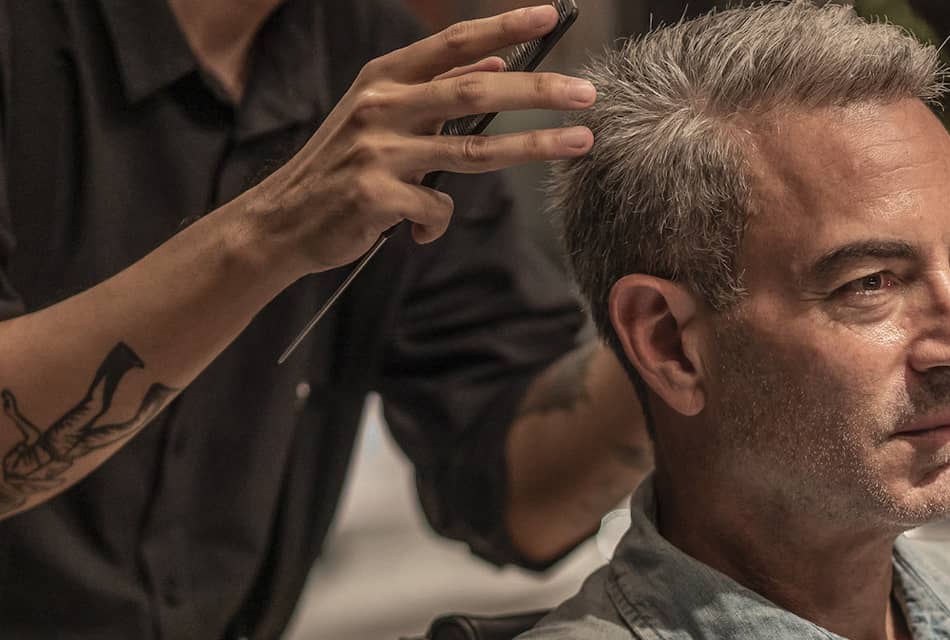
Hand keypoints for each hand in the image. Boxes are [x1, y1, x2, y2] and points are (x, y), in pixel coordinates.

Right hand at [238, 6, 594, 276]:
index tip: (547, 14)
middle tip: (586, 92)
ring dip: (534, 145)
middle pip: (475, 91)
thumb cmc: (342, 170)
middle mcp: (383, 107)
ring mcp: (379, 151)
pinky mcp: (377, 195)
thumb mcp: (381, 118)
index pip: (452, 44)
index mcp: (385, 80)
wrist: (284, 220)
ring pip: (474, 149)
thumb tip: (491, 65)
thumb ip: (432, 93)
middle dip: (537, 88)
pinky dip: (435, 223)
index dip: (501, 26)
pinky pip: (437, 209)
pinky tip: (414, 229)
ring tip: (580, 141)